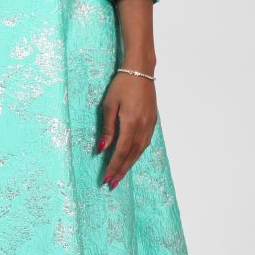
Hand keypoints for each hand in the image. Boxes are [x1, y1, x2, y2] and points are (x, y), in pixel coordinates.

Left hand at [96, 71, 156, 188]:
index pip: (121, 151)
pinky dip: (137, 154)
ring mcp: (150, 125)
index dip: (113, 166)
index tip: (106, 179)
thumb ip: (107, 129)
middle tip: (113, 184)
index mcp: (131, 124)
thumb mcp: (109, 105)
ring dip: (129, 164)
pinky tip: (131, 158)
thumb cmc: (122, 85)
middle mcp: (143, 128)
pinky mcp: (152, 122)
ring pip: (139, 151)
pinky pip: (144, 143)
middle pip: (131, 155)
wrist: (141, 71)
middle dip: (121, 170)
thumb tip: (102, 149)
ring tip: (121, 175)